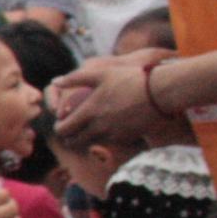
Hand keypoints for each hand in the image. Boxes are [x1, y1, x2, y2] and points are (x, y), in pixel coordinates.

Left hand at [52, 48, 175, 147]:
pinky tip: (107, 125)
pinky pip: (108, 142)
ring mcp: (113, 135)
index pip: (63, 130)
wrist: (162, 92)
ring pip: (90, 143)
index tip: (61, 122)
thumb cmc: (131, 78)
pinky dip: (103, 137)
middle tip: (71, 128)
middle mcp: (99, 127)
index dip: (59, 128)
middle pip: (74, 142)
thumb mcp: (101, 73)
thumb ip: (75, 78)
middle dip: (69, 136)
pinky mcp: (126, 138)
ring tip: (89, 125)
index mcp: (89, 112)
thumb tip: (54, 82)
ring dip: (85, 138)